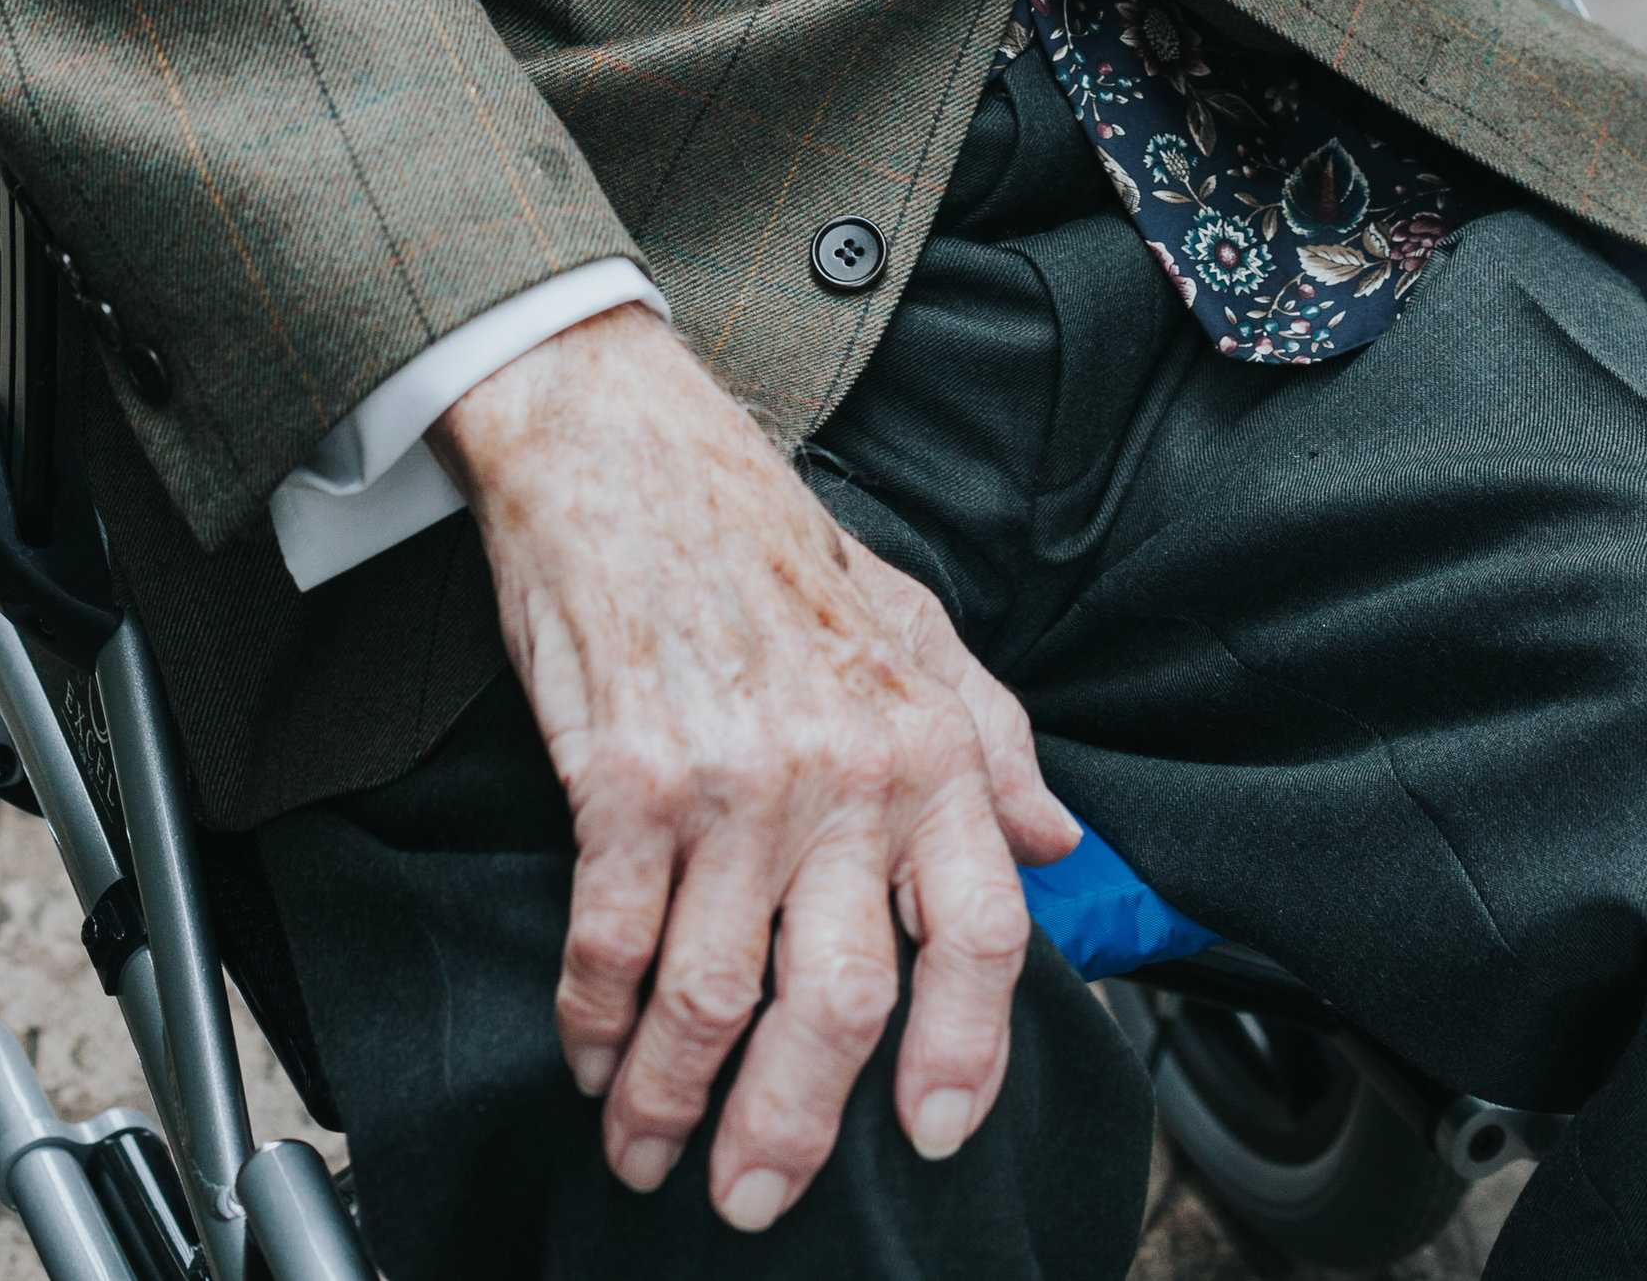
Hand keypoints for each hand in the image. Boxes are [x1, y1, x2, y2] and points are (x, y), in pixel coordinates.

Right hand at [436, 307, 1076, 1231]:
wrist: (627, 447)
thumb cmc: (767, 536)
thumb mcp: (914, 618)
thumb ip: (992, 739)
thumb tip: (1057, 844)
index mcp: (926, 740)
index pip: (982, 931)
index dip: (967, 1051)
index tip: (931, 1132)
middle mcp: (844, 772)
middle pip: (844, 1001)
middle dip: (795, 1126)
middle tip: (756, 1199)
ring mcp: (731, 781)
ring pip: (717, 996)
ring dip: (675, 1099)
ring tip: (649, 1148)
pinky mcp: (623, 777)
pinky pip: (612, 940)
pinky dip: (593, 1019)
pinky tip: (589, 1050)